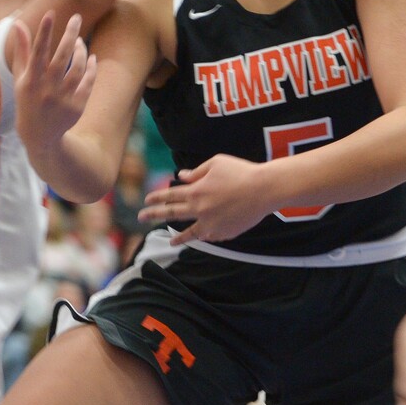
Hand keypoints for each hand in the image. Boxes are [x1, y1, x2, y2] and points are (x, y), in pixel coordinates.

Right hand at [12, 11, 96, 146]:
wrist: (40, 137)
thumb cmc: (28, 101)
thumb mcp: (20, 78)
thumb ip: (22, 51)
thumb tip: (18, 24)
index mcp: (30, 81)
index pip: (38, 52)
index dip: (44, 32)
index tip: (50, 13)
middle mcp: (47, 89)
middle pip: (62, 57)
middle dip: (70, 34)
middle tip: (77, 17)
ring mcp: (63, 99)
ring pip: (78, 68)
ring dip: (81, 50)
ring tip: (79, 41)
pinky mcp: (77, 106)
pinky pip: (88, 81)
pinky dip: (92, 67)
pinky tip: (92, 57)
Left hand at [138, 154, 269, 244]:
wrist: (264, 190)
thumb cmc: (241, 172)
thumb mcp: (216, 163)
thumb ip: (196, 172)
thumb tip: (181, 177)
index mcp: (196, 191)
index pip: (170, 195)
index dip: (157, 197)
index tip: (146, 200)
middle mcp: (200, 209)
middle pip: (172, 213)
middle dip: (154, 215)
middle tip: (141, 217)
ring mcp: (212, 224)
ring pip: (190, 233)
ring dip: (178, 237)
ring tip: (170, 240)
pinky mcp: (225, 232)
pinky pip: (210, 236)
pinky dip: (203, 236)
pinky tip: (199, 237)